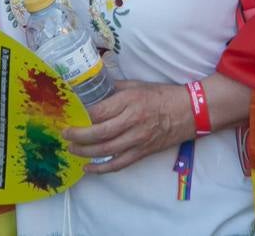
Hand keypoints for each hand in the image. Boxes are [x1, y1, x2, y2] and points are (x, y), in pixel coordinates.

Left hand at [63, 80, 194, 173]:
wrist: (189, 111)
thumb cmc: (162, 95)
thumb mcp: (138, 85)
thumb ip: (115, 88)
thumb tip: (93, 88)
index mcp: (130, 101)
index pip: (99, 112)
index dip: (82, 116)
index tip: (71, 116)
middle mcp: (132, 121)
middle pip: (98, 133)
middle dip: (77, 136)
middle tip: (65, 134)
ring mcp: (137, 139)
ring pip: (105, 150)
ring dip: (84, 152)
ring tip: (72, 148)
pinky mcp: (142, 152)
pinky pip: (118, 164)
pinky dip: (101, 168)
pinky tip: (88, 168)